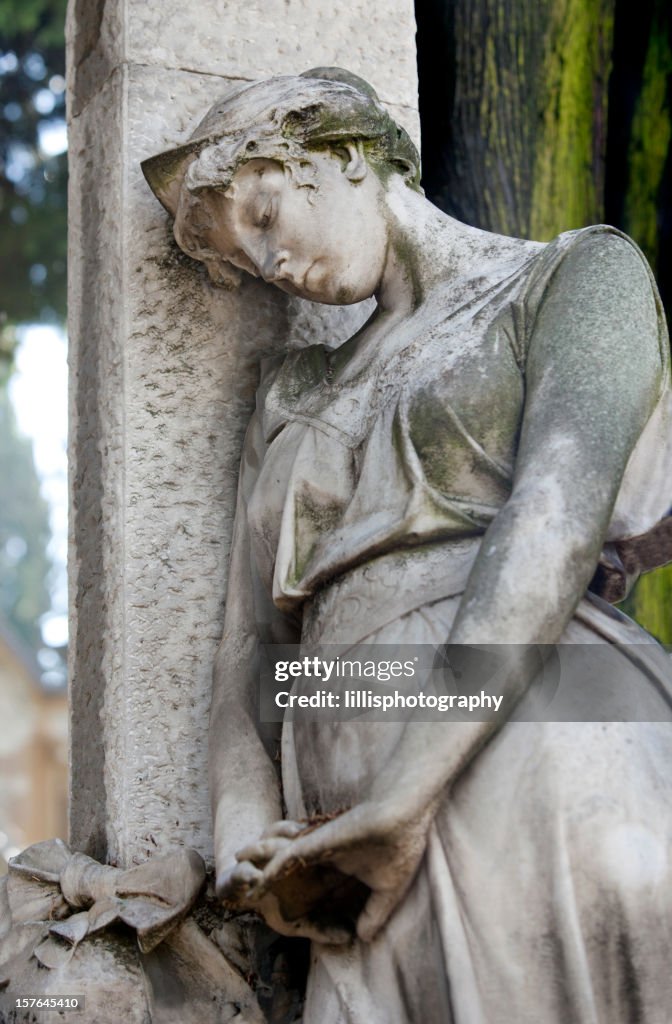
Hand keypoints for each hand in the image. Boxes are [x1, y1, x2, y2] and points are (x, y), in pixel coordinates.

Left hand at [217, 800, 434, 943]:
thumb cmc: (401, 846)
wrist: (407, 814)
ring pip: (282, 862)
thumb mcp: (386, 890)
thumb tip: (362, 938)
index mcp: (339, 865)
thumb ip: (373, 913)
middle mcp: (324, 855)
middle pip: (290, 873)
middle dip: (269, 884)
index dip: (297, 897)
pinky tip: (256, 881)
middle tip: (248, 898)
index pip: (312, 885)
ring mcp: (319, 846)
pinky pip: (288, 857)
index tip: (280, 911)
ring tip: (239, 883)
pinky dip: (272, 869)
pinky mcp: (318, 840)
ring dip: (261, 873)